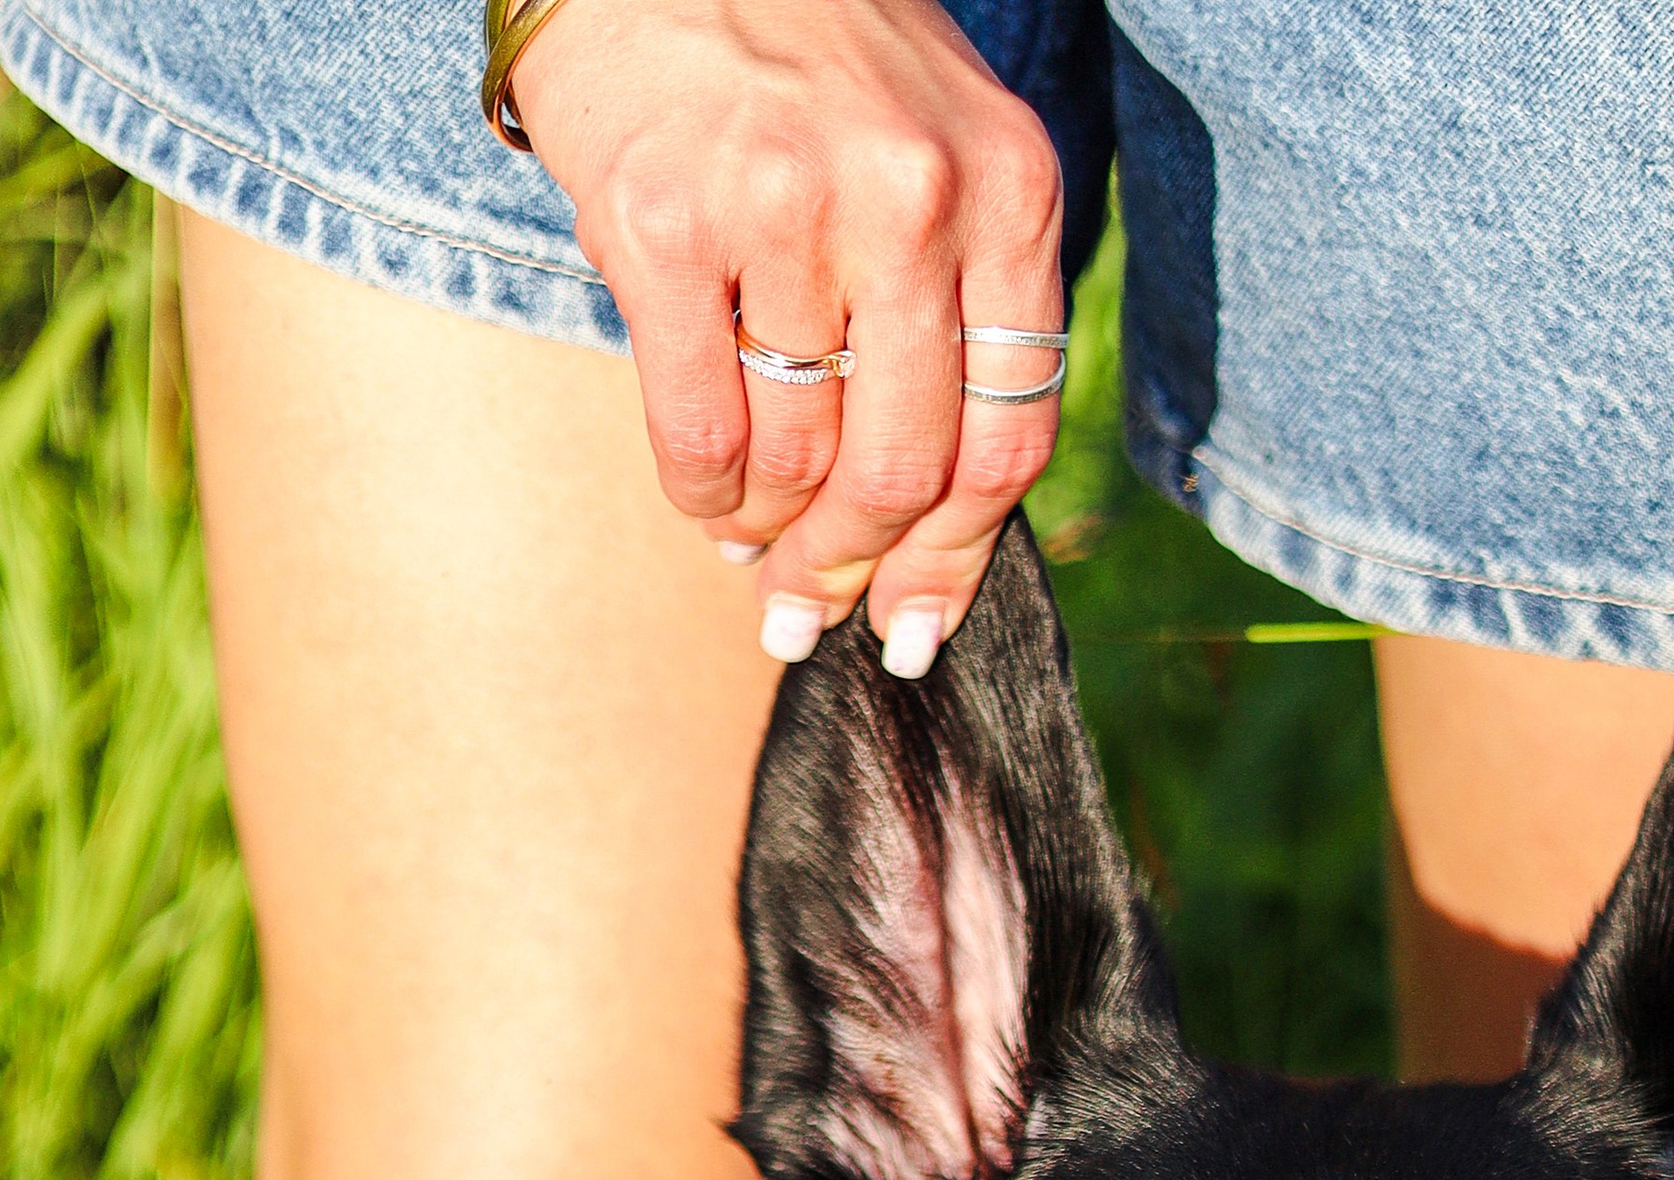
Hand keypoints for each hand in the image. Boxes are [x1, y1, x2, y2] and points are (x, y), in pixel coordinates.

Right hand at [508, 0, 1064, 667]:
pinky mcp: (665, 226)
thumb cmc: (812, 54)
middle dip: (857, 569)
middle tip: (813, 610)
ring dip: (773, 535)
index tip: (915, 627)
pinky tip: (709, 505)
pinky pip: (701, 436)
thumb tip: (931, 523)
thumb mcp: (940, 148)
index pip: (1009, 433)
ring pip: (799, 463)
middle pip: (905, 472)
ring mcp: (786, 208)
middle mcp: (912, 196)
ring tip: (753, 547)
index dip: (959, 557)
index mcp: (1009, 185)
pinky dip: (705, 500)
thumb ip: (965, 305)